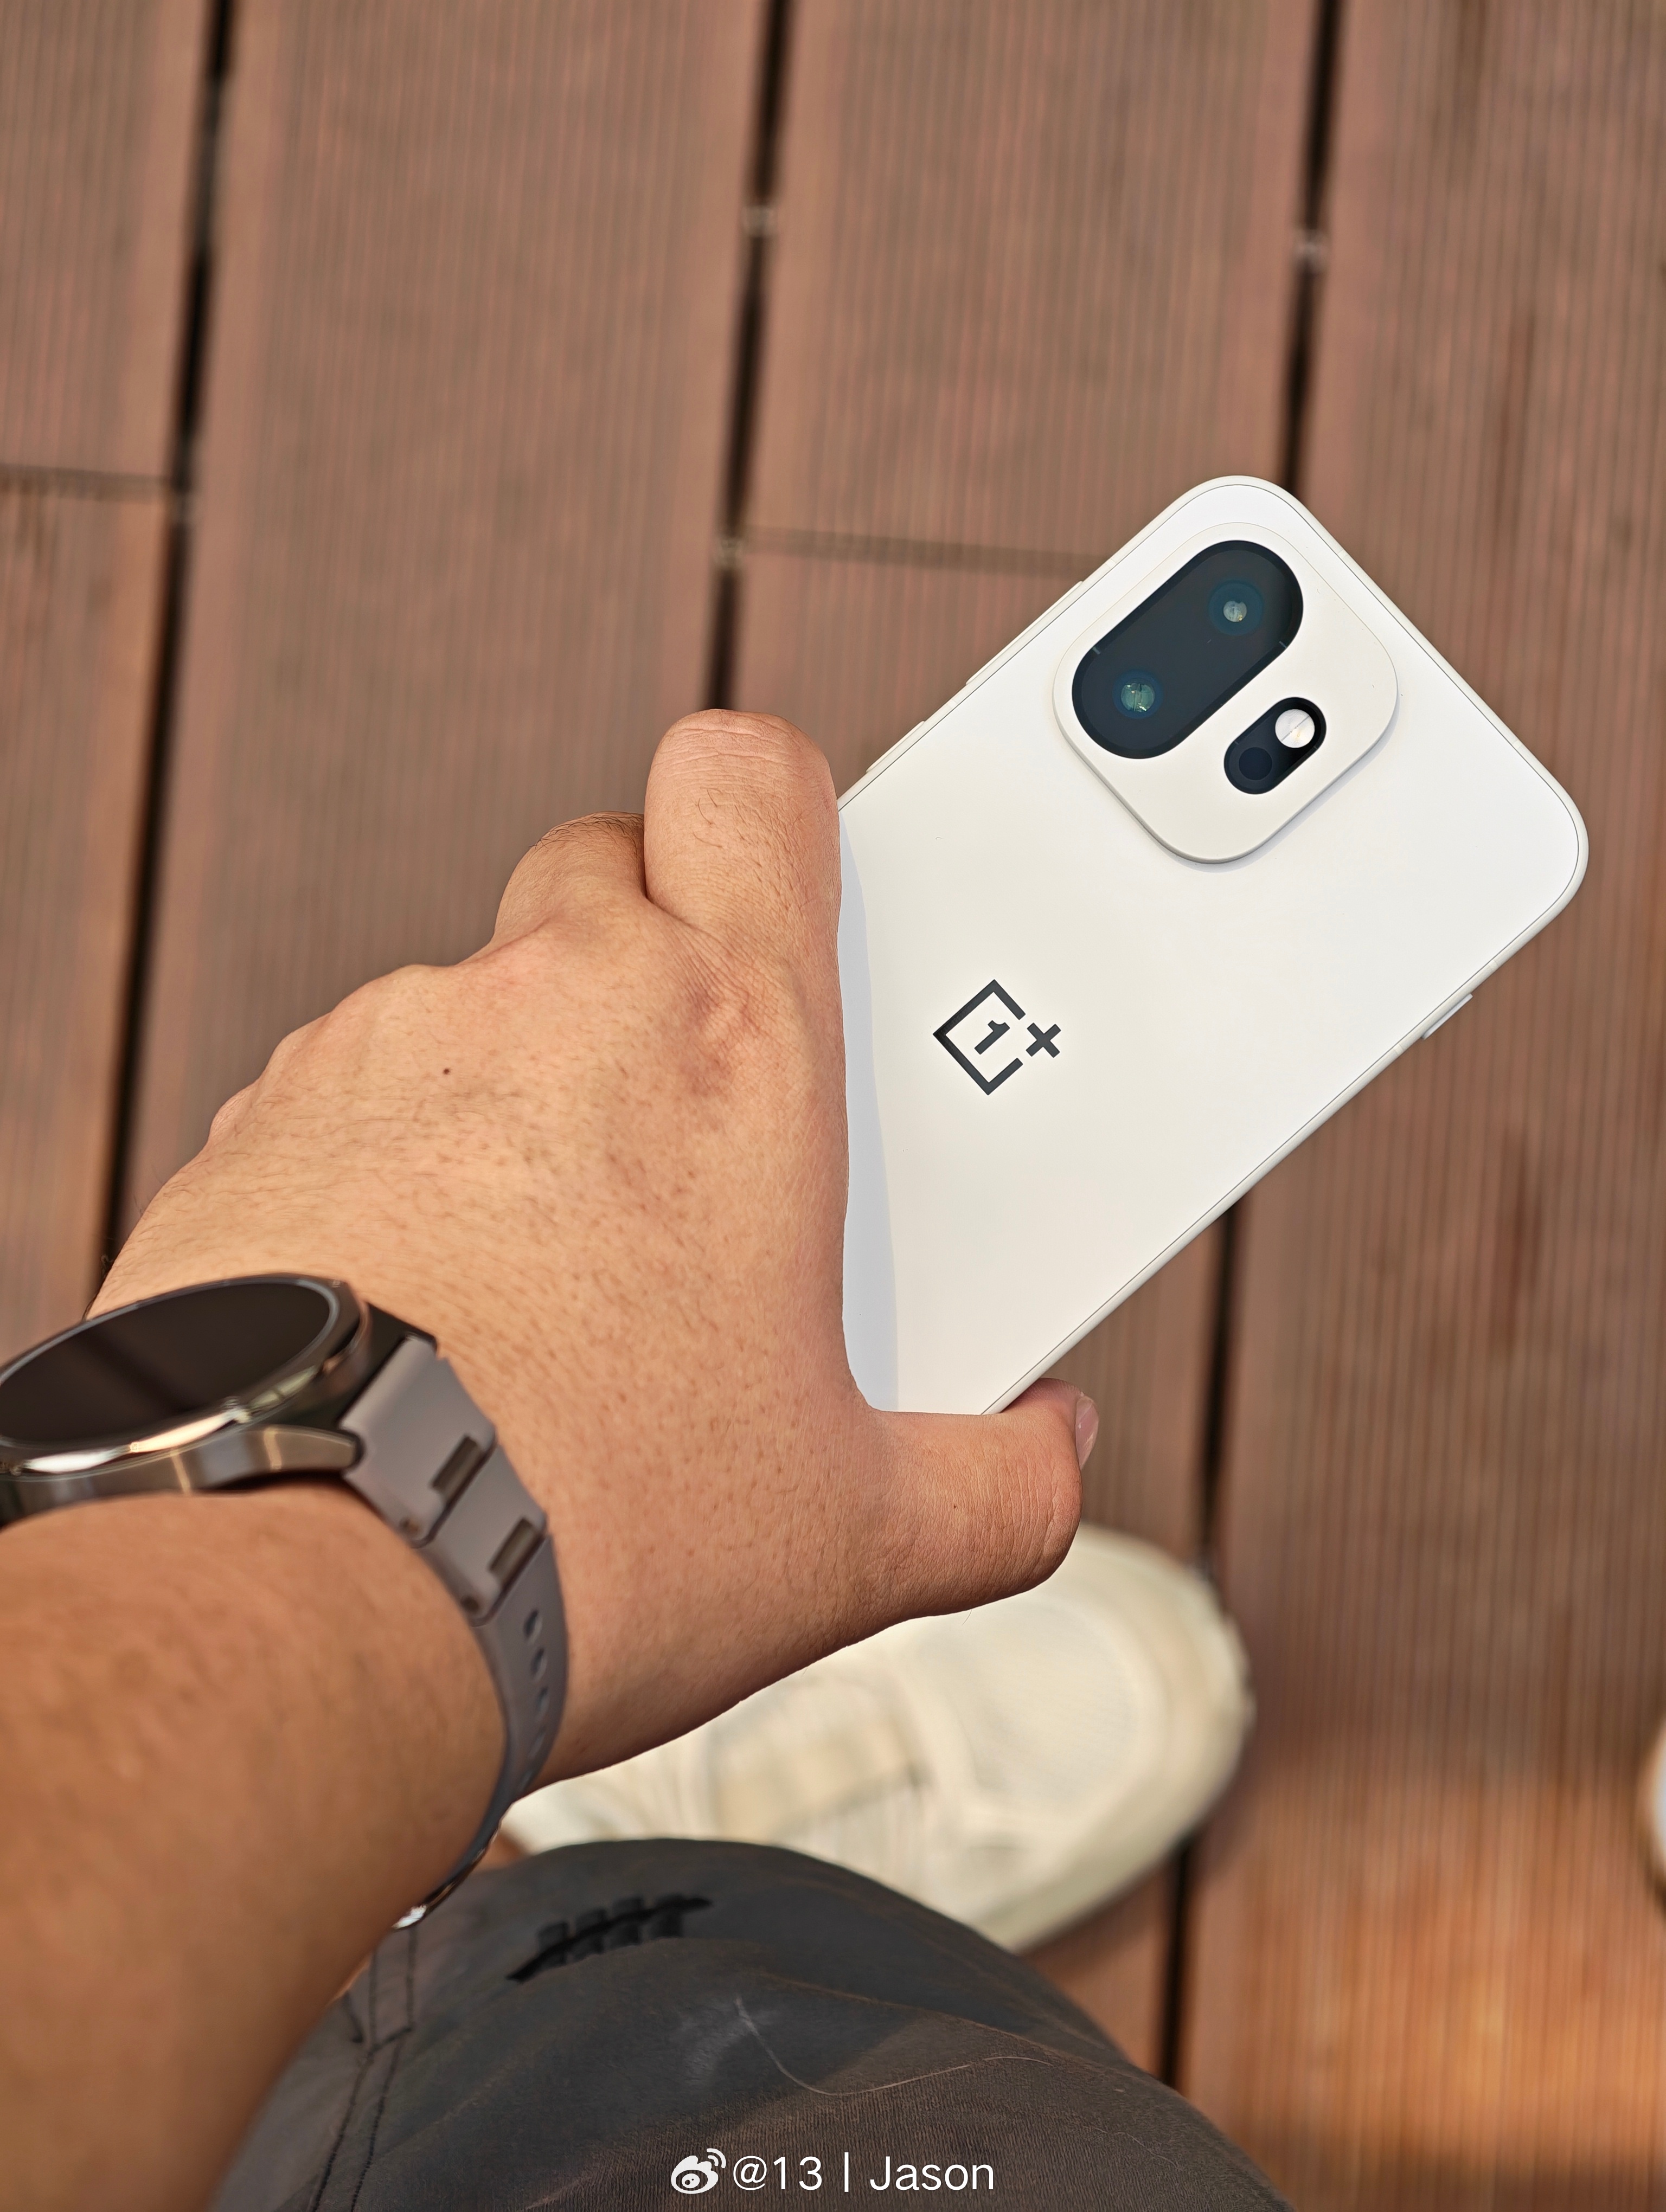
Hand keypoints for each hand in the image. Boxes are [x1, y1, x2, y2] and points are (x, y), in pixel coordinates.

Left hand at [99, 713, 1090, 1781]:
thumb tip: (1041, 1460)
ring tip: (547, 1246)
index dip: (771, 809)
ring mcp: (390, 1046)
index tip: (791, 902)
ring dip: (521, 1073)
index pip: (752, 778)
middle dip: (651, 952)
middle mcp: (554, 1000)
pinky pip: (350, 1089)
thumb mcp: (855, 1533)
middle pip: (608, 862)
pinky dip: (393, 1155)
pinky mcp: (263, 1122)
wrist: (312, 1596)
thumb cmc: (587, 1532)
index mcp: (733, 1044)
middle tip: (694, 1105)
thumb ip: (996, 1484)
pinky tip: (423, 1295)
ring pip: (474, 987)